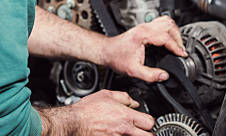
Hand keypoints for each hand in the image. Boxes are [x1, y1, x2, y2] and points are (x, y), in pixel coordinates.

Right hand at [38, 90, 154, 135]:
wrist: (75, 122)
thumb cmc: (88, 109)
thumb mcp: (107, 95)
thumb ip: (123, 97)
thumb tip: (133, 102)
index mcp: (126, 116)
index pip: (149, 122)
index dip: (150, 120)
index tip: (147, 119)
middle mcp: (124, 130)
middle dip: (148, 133)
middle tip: (144, 130)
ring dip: (136, 135)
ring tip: (131, 131)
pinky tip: (118, 133)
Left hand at [104, 16, 187, 81]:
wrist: (107, 51)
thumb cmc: (116, 57)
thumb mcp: (133, 70)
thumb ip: (149, 75)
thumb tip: (164, 76)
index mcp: (143, 35)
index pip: (165, 37)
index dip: (176, 47)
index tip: (182, 54)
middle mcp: (145, 27)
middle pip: (169, 25)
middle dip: (178, 38)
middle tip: (181, 50)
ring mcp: (145, 25)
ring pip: (167, 21)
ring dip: (175, 32)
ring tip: (178, 45)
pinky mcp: (145, 27)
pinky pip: (162, 22)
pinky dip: (169, 30)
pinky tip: (170, 39)